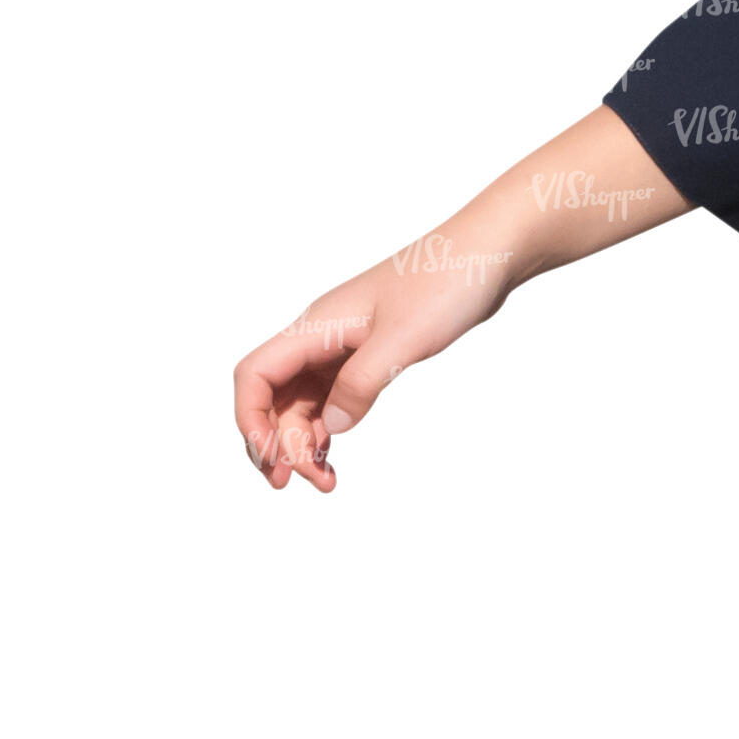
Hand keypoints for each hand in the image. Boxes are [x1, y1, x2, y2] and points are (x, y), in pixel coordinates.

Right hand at [231, 108, 685, 493]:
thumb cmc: (446, 282)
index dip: (250, 421)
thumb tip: (331, 427)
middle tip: (300, 485)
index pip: (255, 375)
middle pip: (272, 396)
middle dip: (276, 443)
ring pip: (302, 401)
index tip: (273, 461)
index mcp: (317, 325)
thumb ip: (361, 383)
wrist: (488, 252)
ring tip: (326, 481)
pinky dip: (328, 428)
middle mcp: (321, 335)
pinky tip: (336, 455)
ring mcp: (343, 345)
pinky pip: (331, 396)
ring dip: (303, 442)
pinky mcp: (369, 352)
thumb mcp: (403, 339)